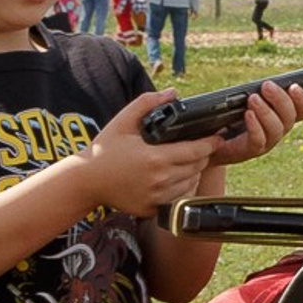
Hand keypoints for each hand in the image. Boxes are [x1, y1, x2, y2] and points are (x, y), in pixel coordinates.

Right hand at [79, 86, 264, 213]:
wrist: (85, 181)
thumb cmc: (104, 150)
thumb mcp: (123, 121)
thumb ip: (147, 103)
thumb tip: (172, 93)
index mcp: (155, 158)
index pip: (196, 151)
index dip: (210, 143)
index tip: (217, 137)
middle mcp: (159, 180)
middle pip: (197, 168)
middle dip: (204, 156)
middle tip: (204, 146)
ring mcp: (156, 197)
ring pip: (190, 184)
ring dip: (195, 172)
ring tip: (191, 161)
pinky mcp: (152, 209)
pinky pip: (178, 198)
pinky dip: (183, 187)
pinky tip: (177, 177)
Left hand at [203, 76, 302, 167]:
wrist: (211, 142)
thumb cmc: (228, 118)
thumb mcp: (243, 102)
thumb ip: (255, 93)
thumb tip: (261, 84)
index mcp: (281, 117)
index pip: (302, 111)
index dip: (302, 99)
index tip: (294, 86)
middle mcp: (277, 131)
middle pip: (290, 117)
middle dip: (280, 99)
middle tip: (266, 85)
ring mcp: (266, 142)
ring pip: (276, 129)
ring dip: (266, 111)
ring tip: (253, 98)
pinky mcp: (250, 150)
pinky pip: (259, 140)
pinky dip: (255, 126)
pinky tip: (248, 114)